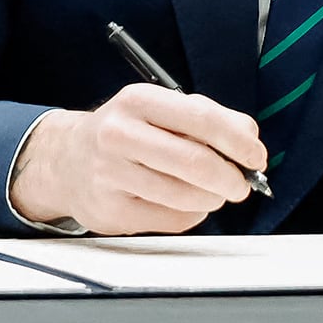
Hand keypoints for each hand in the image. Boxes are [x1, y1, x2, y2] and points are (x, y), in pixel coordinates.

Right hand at [8, 84, 265, 234]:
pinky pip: (171, 221)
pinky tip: (182, 202)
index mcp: (138, 101)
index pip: (202, 119)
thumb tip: (249, 137)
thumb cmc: (124, 132)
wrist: (65, 160)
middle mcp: (120, 135)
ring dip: (211, 199)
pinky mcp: (112, 211)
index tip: (257, 156)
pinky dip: (189, 214)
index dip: (238, 142)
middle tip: (242, 184)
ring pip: (186, 197)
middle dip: (231, 178)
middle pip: (195, 163)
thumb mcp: (159, 109)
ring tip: (212, 192)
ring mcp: (112, 175)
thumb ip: (206, 117)